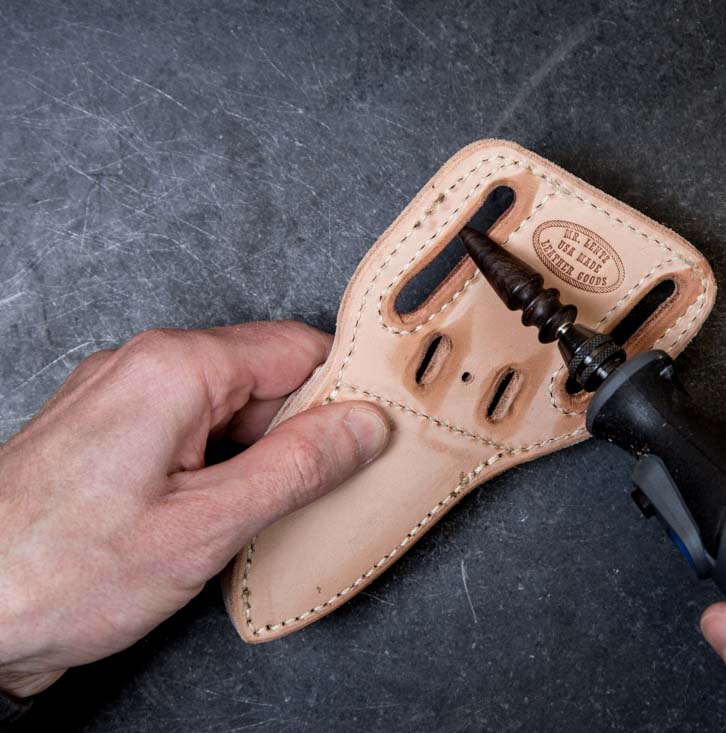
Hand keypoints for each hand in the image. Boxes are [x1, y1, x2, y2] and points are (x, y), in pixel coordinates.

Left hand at [0, 322, 388, 697]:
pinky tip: (222, 518)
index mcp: (176, 368)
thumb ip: (297, 467)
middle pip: (265, 378)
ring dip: (260, 457)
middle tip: (323, 493)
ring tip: (259, 519)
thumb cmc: (59, 571)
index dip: (346, 392)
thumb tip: (363, 425)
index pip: (298, 349)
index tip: (379, 434)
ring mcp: (123, 399)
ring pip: (229, 409)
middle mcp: (146, 367)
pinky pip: (192, 431)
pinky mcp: (111, 434)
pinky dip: (221, 467)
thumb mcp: (205, 526)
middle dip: (302, 432)